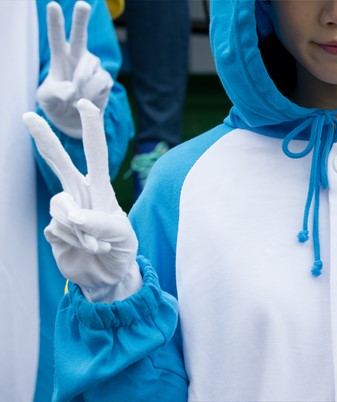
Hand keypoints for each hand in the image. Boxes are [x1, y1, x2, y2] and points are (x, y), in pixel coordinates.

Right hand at [23, 99, 140, 302]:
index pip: (96, 154)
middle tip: (28, 116)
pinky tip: (85, 250)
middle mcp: (80, 194)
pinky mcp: (54, 229)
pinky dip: (74, 243)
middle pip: (58, 163)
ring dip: (80, 230)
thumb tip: (75, 215)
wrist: (107, 276)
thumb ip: (101, 223)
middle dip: (44, 139)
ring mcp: (64, 211)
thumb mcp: (123, 236)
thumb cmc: (122, 250)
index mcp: (101, 188)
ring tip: (97, 245)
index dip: (91, 129)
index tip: (85, 105)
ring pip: (60, 207)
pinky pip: (58, 230)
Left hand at [36, 1, 112, 138]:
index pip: (56, 37)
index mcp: (60, 57)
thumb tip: (72, 88)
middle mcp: (78, 58)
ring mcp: (94, 68)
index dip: (55, 21)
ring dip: (81, 84)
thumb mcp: (46, 99)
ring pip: (89, 68)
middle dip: (81, 19)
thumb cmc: (56, 106)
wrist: (74, 122)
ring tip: (76, 98)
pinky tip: (87, 101)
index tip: (53, 5)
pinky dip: (92, 94)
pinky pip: (100, 83)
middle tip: (82, 4)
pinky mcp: (105, 80)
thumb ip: (55, 91)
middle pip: (80, 35)